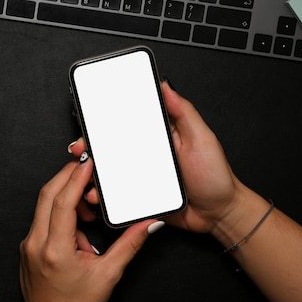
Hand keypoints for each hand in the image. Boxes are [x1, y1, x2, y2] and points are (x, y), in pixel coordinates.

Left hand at [19, 156, 161, 301]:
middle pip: (47, 195)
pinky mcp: (27, 248)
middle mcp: (35, 244)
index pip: (63, 201)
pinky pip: (42, 220)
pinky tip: (76, 230)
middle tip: (88, 172)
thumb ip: (129, 245)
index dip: (76, 177)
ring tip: (88, 217)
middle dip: (68, 178)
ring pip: (43, 206)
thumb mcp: (107, 275)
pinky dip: (59, 215)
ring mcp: (28, 245)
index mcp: (55, 250)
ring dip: (66, 200)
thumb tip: (147, 224)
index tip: (88, 162)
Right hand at [69, 81, 242, 233]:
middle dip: (92, 146)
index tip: (91, 119)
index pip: (130, 122)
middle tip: (81, 149)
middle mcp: (148, 153)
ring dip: (95, 172)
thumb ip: (183, 112)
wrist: (219, 215)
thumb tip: (165, 86)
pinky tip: (98, 194)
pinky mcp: (140, 196)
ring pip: (111, 170)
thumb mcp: (202, 138)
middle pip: (114, 146)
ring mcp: (142, 175)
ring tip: (87, 175)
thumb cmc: (216, 177)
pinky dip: (104, 194)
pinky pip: (117, 194)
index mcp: (160, 134)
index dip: (108, 119)